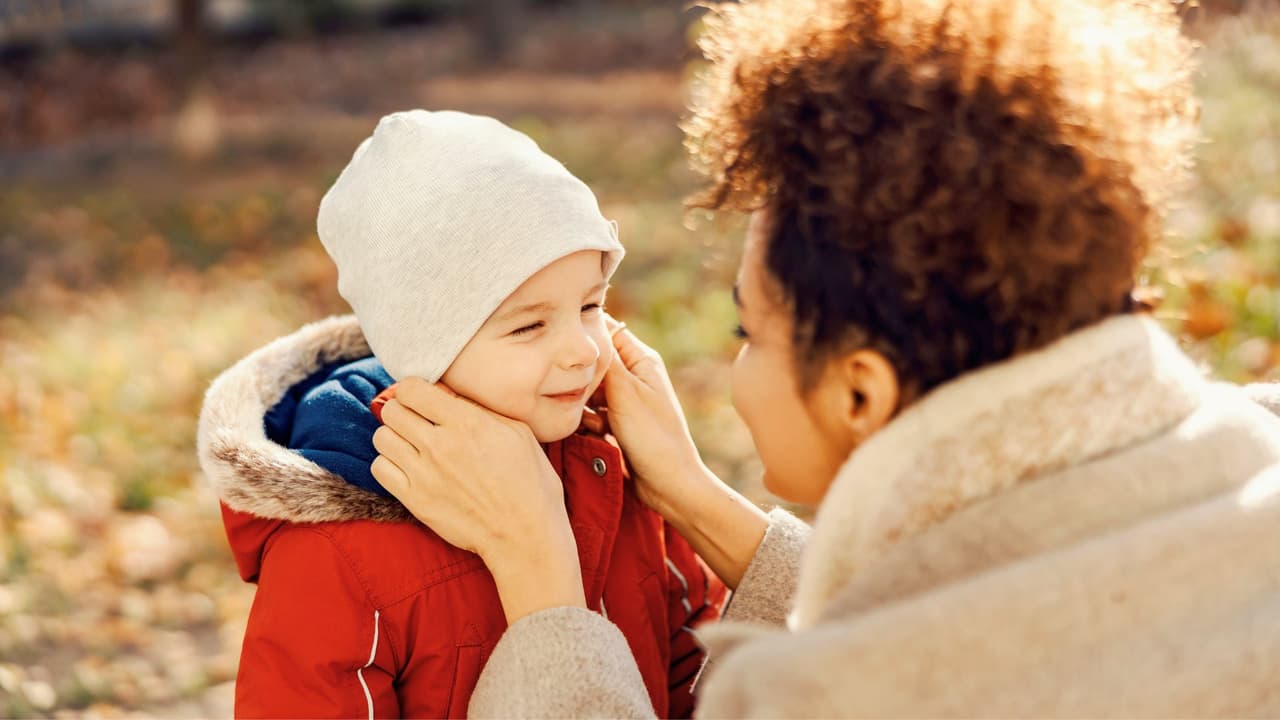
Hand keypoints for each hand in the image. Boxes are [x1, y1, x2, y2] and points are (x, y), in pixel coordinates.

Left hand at [371, 379, 585, 621]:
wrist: (525, 535)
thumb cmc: (530, 483)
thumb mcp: (518, 432)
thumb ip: (480, 410)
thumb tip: (450, 395)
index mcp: (467, 423)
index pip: (411, 389)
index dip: (413, 390)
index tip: (421, 399)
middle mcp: (440, 444)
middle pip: (391, 410)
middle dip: (402, 411)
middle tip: (416, 421)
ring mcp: (424, 474)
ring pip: (381, 437)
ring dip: (394, 437)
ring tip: (412, 445)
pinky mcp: (415, 500)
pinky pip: (380, 469)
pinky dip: (389, 464)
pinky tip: (408, 468)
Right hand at [596, 315, 768, 588]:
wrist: (669, 486)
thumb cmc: (653, 437)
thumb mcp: (626, 394)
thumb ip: (605, 359)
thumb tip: (586, 323)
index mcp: (641, 359)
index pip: (606, 330)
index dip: (583, 334)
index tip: (562, 344)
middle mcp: (632, 375)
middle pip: (592, 361)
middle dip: (580, 376)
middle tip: (582, 394)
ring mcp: (622, 400)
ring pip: (585, 388)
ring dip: (581, 403)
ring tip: (595, 421)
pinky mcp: (614, 422)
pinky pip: (588, 412)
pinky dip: (586, 422)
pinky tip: (596, 435)